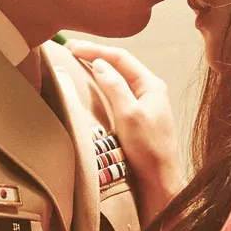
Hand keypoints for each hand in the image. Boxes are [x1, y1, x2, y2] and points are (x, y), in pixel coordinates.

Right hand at [65, 40, 183, 221]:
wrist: (161, 182)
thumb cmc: (148, 150)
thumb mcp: (129, 115)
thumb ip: (114, 86)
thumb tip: (99, 63)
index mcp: (151, 85)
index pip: (121, 57)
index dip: (95, 50)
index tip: (72, 48)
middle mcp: (150, 90)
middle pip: (120, 64)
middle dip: (96, 54)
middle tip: (70, 49)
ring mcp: (144, 104)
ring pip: (118, 77)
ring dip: (98, 68)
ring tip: (77, 61)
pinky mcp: (137, 117)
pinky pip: (117, 92)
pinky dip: (102, 84)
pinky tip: (91, 85)